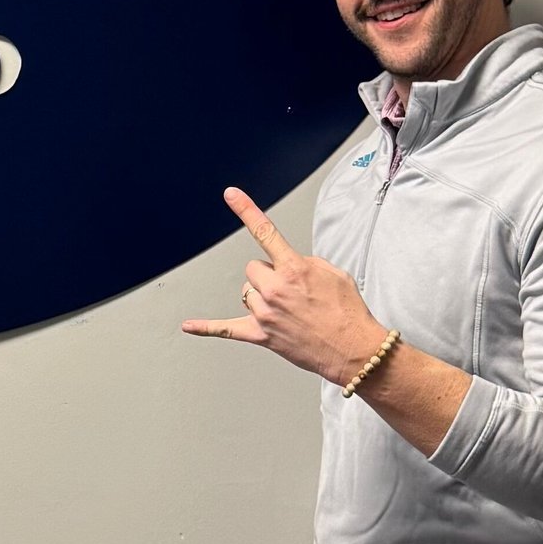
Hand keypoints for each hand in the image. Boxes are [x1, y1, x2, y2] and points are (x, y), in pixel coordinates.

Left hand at [182, 189, 386, 386]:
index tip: (231, 194)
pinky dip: (207, 328)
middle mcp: (275, 290)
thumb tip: (288, 266)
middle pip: (253, 268)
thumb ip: (305, 263)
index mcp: (294, 269)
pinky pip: (226, 329)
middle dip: (269, 274)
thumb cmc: (347, 313)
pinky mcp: (261, 335)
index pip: (265, 232)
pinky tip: (189, 326)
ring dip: (261, 295)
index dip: (246, 210)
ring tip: (287, 308)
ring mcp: (265, 313)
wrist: (354, 349)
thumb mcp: (334, 273)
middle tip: (292, 289)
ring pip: (247, 291)